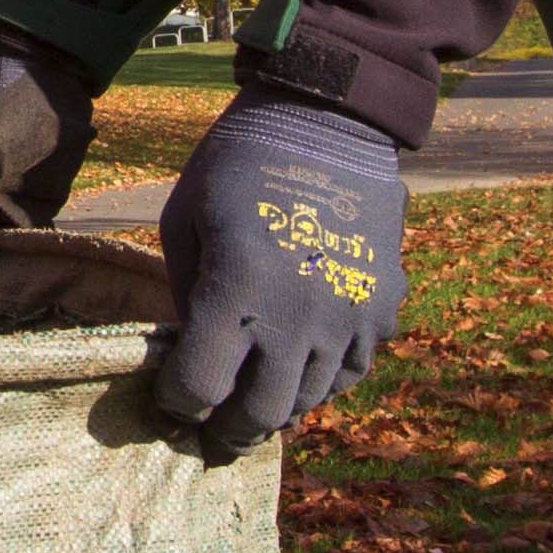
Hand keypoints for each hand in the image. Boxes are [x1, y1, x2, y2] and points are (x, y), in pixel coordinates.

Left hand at [155, 95, 409, 452]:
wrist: (327, 121)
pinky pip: (352, 373)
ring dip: (275, 407)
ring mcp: (348, 317)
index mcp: (237, 289)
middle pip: (258, 416)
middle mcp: (298, 315)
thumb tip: (187, 356)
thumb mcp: (185, 221)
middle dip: (225, 431)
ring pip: (308, 401)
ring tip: (253, 399)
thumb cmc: (237, 164)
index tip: (169, 398)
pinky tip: (299, 365)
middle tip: (209, 431)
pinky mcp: (382, 308)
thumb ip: (185, 297)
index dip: (176, 403)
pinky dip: (322, 380)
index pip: (199, 388)